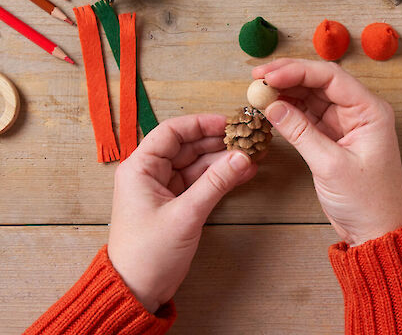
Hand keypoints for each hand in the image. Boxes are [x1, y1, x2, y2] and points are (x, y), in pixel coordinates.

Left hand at [108, 115, 256, 312]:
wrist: (137, 291)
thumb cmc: (148, 253)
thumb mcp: (185, 215)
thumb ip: (215, 183)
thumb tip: (242, 157)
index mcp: (140, 168)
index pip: (172, 132)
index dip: (201, 124)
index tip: (228, 123)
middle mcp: (151, 173)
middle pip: (187, 146)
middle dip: (217, 142)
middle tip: (246, 138)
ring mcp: (165, 189)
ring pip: (197, 164)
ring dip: (223, 160)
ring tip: (252, 155)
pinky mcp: (176, 204)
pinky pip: (201, 183)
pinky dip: (220, 178)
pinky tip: (243, 173)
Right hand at [253, 59, 401, 246]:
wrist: (375, 231)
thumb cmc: (367, 201)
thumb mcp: (331, 165)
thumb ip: (300, 132)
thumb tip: (272, 106)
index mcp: (370, 111)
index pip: (331, 77)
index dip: (298, 71)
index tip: (270, 75)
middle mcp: (358, 111)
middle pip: (319, 82)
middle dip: (288, 76)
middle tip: (257, 77)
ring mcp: (344, 123)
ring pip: (311, 97)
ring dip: (285, 92)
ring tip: (258, 91)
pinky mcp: (332, 137)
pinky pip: (307, 116)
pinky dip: (288, 111)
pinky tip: (270, 107)